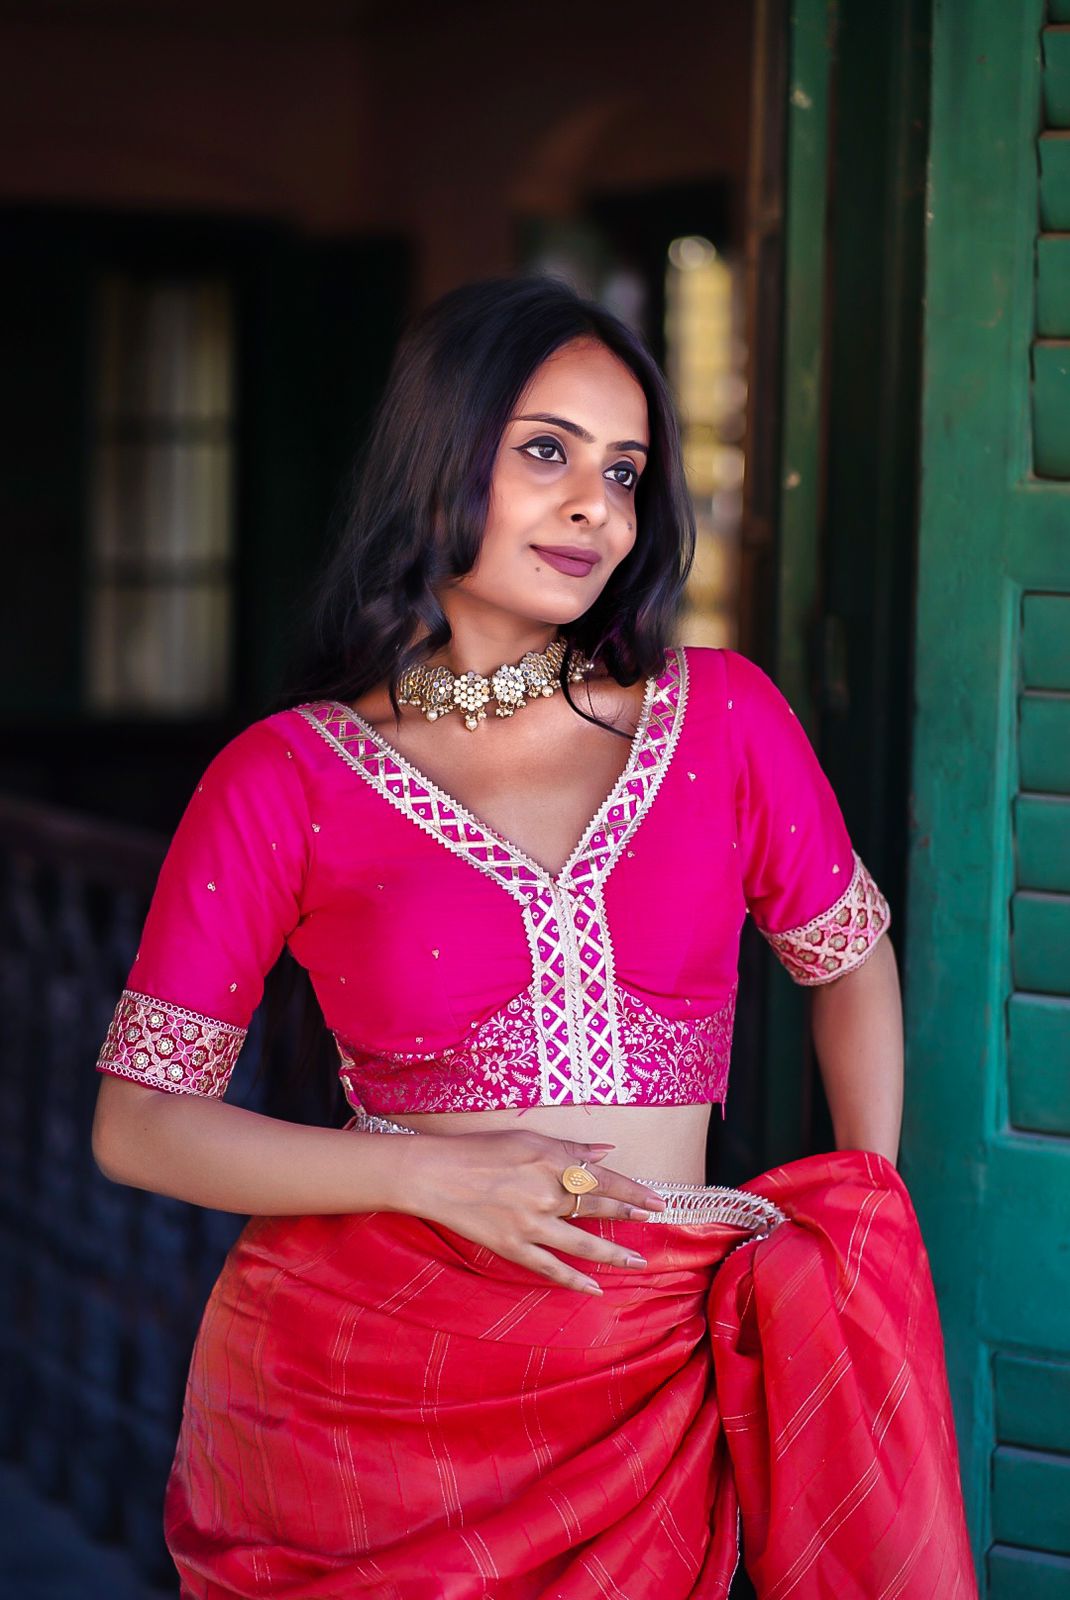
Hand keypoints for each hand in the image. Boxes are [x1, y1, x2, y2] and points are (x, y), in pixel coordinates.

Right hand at [400, 1129, 669, 1294]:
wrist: (435, 1175)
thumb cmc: (479, 1150)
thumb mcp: (528, 1139)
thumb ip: (569, 1149)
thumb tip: (606, 1152)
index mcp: (552, 1163)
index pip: (604, 1179)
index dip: (633, 1190)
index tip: (656, 1199)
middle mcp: (547, 1195)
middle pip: (599, 1208)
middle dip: (631, 1215)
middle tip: (656, 1220)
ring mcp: (532, 1225)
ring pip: (584, 1244)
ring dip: (614, 1254)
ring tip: (638, 1262)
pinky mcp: (514, 1247)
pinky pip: (551, 1269)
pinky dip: (575, 1280)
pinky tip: (594, 1288)